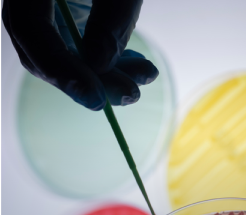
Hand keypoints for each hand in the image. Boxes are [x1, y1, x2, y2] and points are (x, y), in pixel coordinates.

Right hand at [2, 0, 158, 109]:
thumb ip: (110, 17)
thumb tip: (98, 67)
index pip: (30, 31)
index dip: (61, 70)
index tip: (95, 99)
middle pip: (45, 49)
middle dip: (90, 79)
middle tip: (130, 95)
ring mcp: (44, 3)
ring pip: (64, 50)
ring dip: (104, 73)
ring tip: (141, 81)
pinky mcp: (64, 9)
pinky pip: (77, 41)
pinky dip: (107, 57)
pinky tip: (137, 67)